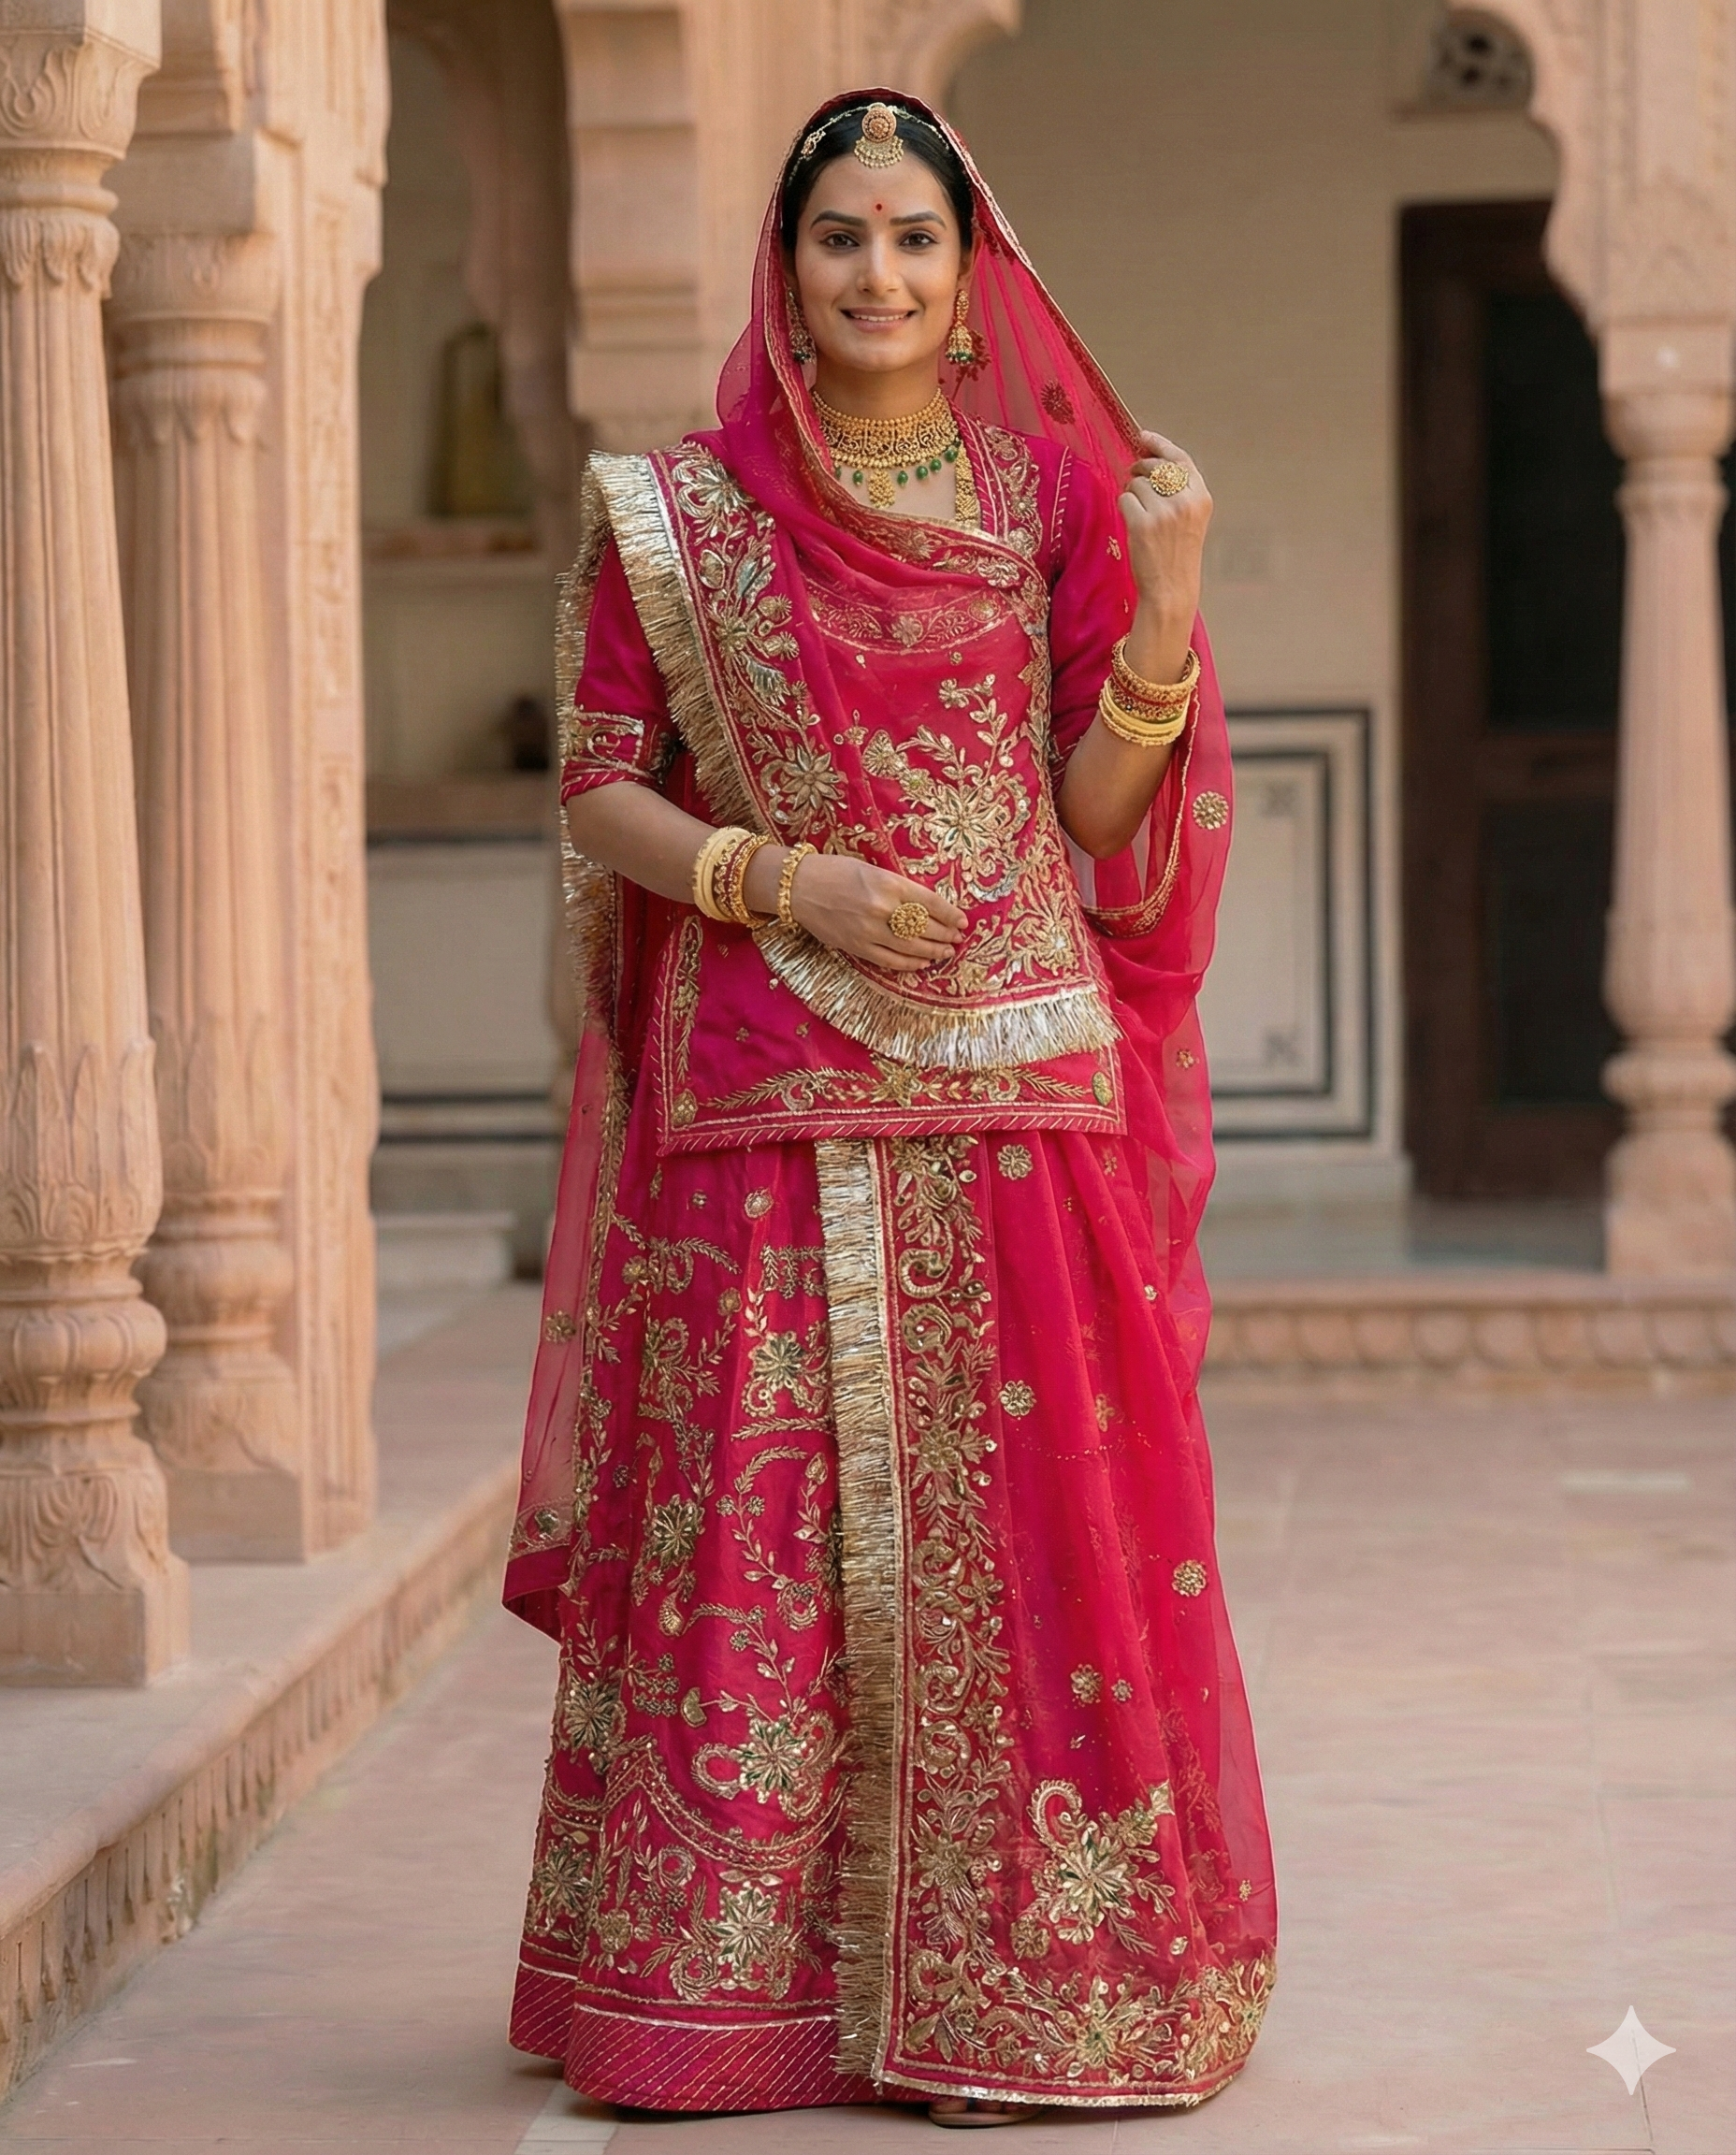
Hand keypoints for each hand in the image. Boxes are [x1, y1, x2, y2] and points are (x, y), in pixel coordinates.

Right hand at [782, 852, 965, 973]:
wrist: (798, 887)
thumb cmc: (836, 871)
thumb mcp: (872, 870)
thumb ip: (898, 888)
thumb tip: (926, 907)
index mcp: (888, 883)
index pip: (930, 903)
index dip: (950, 914)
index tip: (962, 921)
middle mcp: (882, 908)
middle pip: (924, 927)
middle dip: (945, 934)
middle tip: (957, 938)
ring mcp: (869, 930)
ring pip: (911, 947)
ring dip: (933, 951)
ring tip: (946, 952)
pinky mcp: (857, 947)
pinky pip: (890, 960)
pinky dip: (909, 963)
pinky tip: (922, 963)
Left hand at [1119, 429, 1211, 629]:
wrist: (1171, 589)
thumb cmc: (1177, 554)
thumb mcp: (1190, 518)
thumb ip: (1178, 490)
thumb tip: (1149, 458)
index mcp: (1201, 497)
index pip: (1180, 458)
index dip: (1160, 444)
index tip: (1143, 437)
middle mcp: (1185, 501)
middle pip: (1155, 466)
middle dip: (1140, 468)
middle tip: (1133, 475)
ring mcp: (1164, 512)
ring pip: (1137, 482)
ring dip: (1132, 492)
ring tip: (1139, 512)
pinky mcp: (1142, 524)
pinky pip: (1125, 498)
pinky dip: (1124, 507)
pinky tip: (1132, 522)